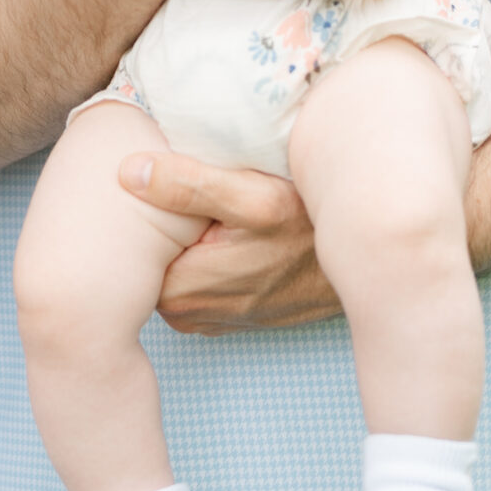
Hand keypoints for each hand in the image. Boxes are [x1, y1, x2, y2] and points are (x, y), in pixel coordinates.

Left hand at [118, 150, 342, 332]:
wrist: (362, 259)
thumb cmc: (307, 226)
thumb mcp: (252, 196)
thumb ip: (187, 185)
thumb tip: (127, 172)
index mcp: (181, 290)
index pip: (129, 257)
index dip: (137, 219)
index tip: (147, 189)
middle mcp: (192, 314)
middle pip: (149, 264)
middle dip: (159, 232)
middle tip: (174, 191)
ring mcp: (214, 318)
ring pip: (174, 273)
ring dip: (184, 245)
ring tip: (203, 210)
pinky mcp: (235, 314)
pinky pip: (201, 284)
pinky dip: (205, 260)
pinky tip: (223, 231)